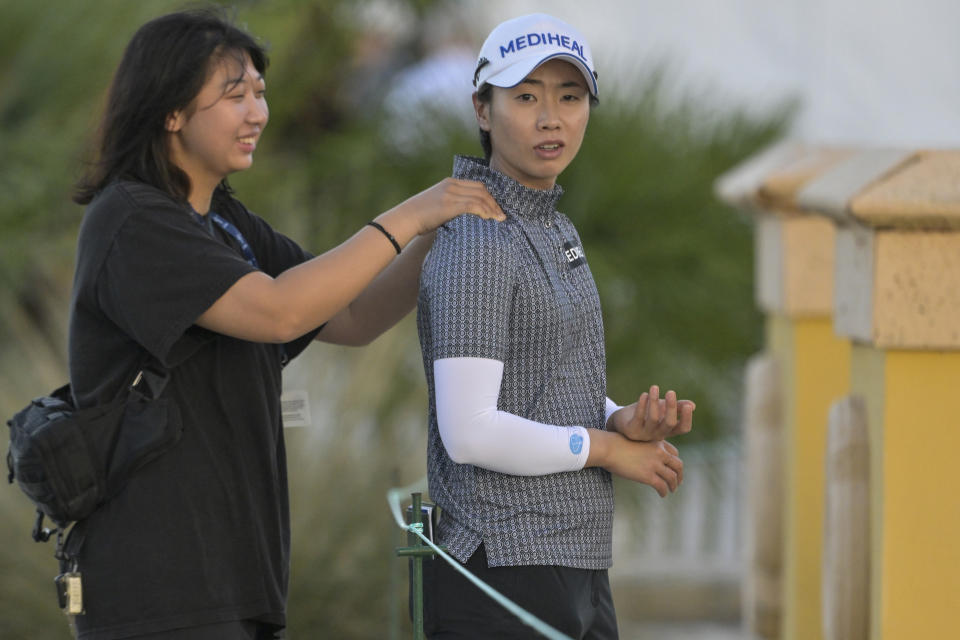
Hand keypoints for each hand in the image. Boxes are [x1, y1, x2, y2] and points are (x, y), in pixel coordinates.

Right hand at [388, 178, 505, 236]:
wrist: (405, 218)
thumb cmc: (420, 216)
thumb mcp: (437, 204)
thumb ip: (451, 205)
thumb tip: (465, 217)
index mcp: (449, 183)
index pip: (477, 185)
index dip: (490, 197)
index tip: (496, 208)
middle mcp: (451, 185)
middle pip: (481, 190)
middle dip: (494, 203)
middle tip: (501, 215)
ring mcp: (450, 194)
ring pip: (479, 197)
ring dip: (492, 209)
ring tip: (499, 219)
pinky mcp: (448, 204)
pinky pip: (473, 205)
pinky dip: (484, 212)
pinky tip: (488, 219)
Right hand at [587, 430, 682, 496]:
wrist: (609, 448)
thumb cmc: (616, 443)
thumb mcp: (636, 440)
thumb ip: (644, 447)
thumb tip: (642, 455)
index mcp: (657, 442)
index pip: (674, 453)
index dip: (675, 462)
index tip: (673, 468)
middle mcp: (659, 453)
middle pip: (678, 465)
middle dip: (679, 475)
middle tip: (678, 482)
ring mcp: (655, 464)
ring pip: (672, 477)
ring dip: (674, 485)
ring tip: (671, 490)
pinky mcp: (648, 476)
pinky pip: (662, 486)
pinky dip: (664, 492)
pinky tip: (662, 495)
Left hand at [609, 385, 694, 441]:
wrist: (621, 423)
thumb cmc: (645, 414)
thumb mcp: (662, 410)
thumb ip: (677, 408)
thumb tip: (692, 406)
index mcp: (668, 430)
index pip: (683, 428)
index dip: (687, 418)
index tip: (688, 406)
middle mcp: (658, 434)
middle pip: (669, 423)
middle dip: (671, 407)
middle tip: (671, 392)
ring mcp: (645, 434)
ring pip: (654, 418)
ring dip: (654, 401)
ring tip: (654, 387)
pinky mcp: (632, 431)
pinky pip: (638, 417)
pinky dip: (642, 404)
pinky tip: (644, 394)